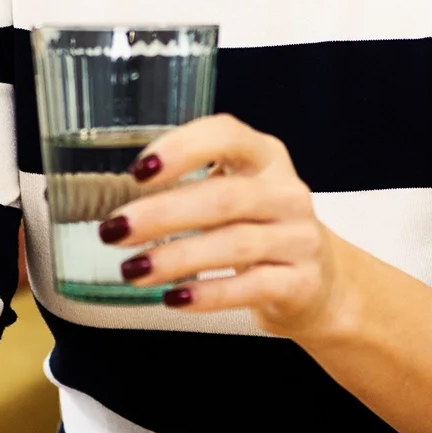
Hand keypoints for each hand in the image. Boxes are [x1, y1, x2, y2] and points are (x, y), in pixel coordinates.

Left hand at [104, 113, 360, 340]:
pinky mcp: (301, 282)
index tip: (138, 172)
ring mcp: (298, 238)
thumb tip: (114, 203)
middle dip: (161, 214)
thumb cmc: (257, 229)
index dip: (181, 149)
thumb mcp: (234, 193)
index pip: (227, 135)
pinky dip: (207, 294)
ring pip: (234, 244)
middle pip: (222, 197)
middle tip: (114, 231)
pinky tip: (174, 297)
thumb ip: (189, 185)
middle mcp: (286, 192)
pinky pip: (250, 287)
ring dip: (175, 258)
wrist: (318, 282)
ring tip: (132, 269)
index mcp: (265, 156)